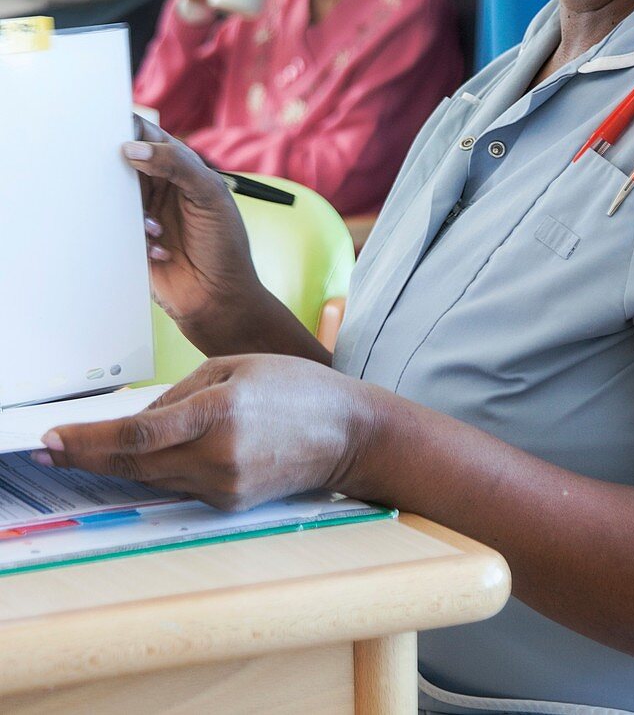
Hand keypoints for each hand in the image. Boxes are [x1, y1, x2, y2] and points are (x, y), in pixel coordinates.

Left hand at [37, 355, 375, 510]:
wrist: (348, 433)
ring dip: (116, 463)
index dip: (89, 440)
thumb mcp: (235, 367)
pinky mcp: (230, 502)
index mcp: (219, 413)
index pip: (138, 434)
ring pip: (152, 477)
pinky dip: (156, 468)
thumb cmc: (296, 389)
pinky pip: (179, 484)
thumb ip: (180, 394)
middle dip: (87, 456)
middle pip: (135, 463)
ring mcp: (224, 487)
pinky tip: (144, 454)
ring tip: (83, 449)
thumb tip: (137, 420)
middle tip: (49, 448)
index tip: (53, 438)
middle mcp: (218, 457)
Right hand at [127, 117, 258, 348]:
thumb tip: (135, 149)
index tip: (117, 132)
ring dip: (134, 210)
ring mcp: (143, 214)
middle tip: (124, 177)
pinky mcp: (131, 240)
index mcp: (181, 169)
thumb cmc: (224, 245)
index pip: (150, 137)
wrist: (220, 298)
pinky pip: (115, 227)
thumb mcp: (209, 195)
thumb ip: (177, 164)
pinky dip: (137, 236)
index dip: (131, 130)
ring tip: (160, 228)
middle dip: (119, 168)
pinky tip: (163, 250)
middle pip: (124, 163)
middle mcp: (160, 188)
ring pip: (115, 196)